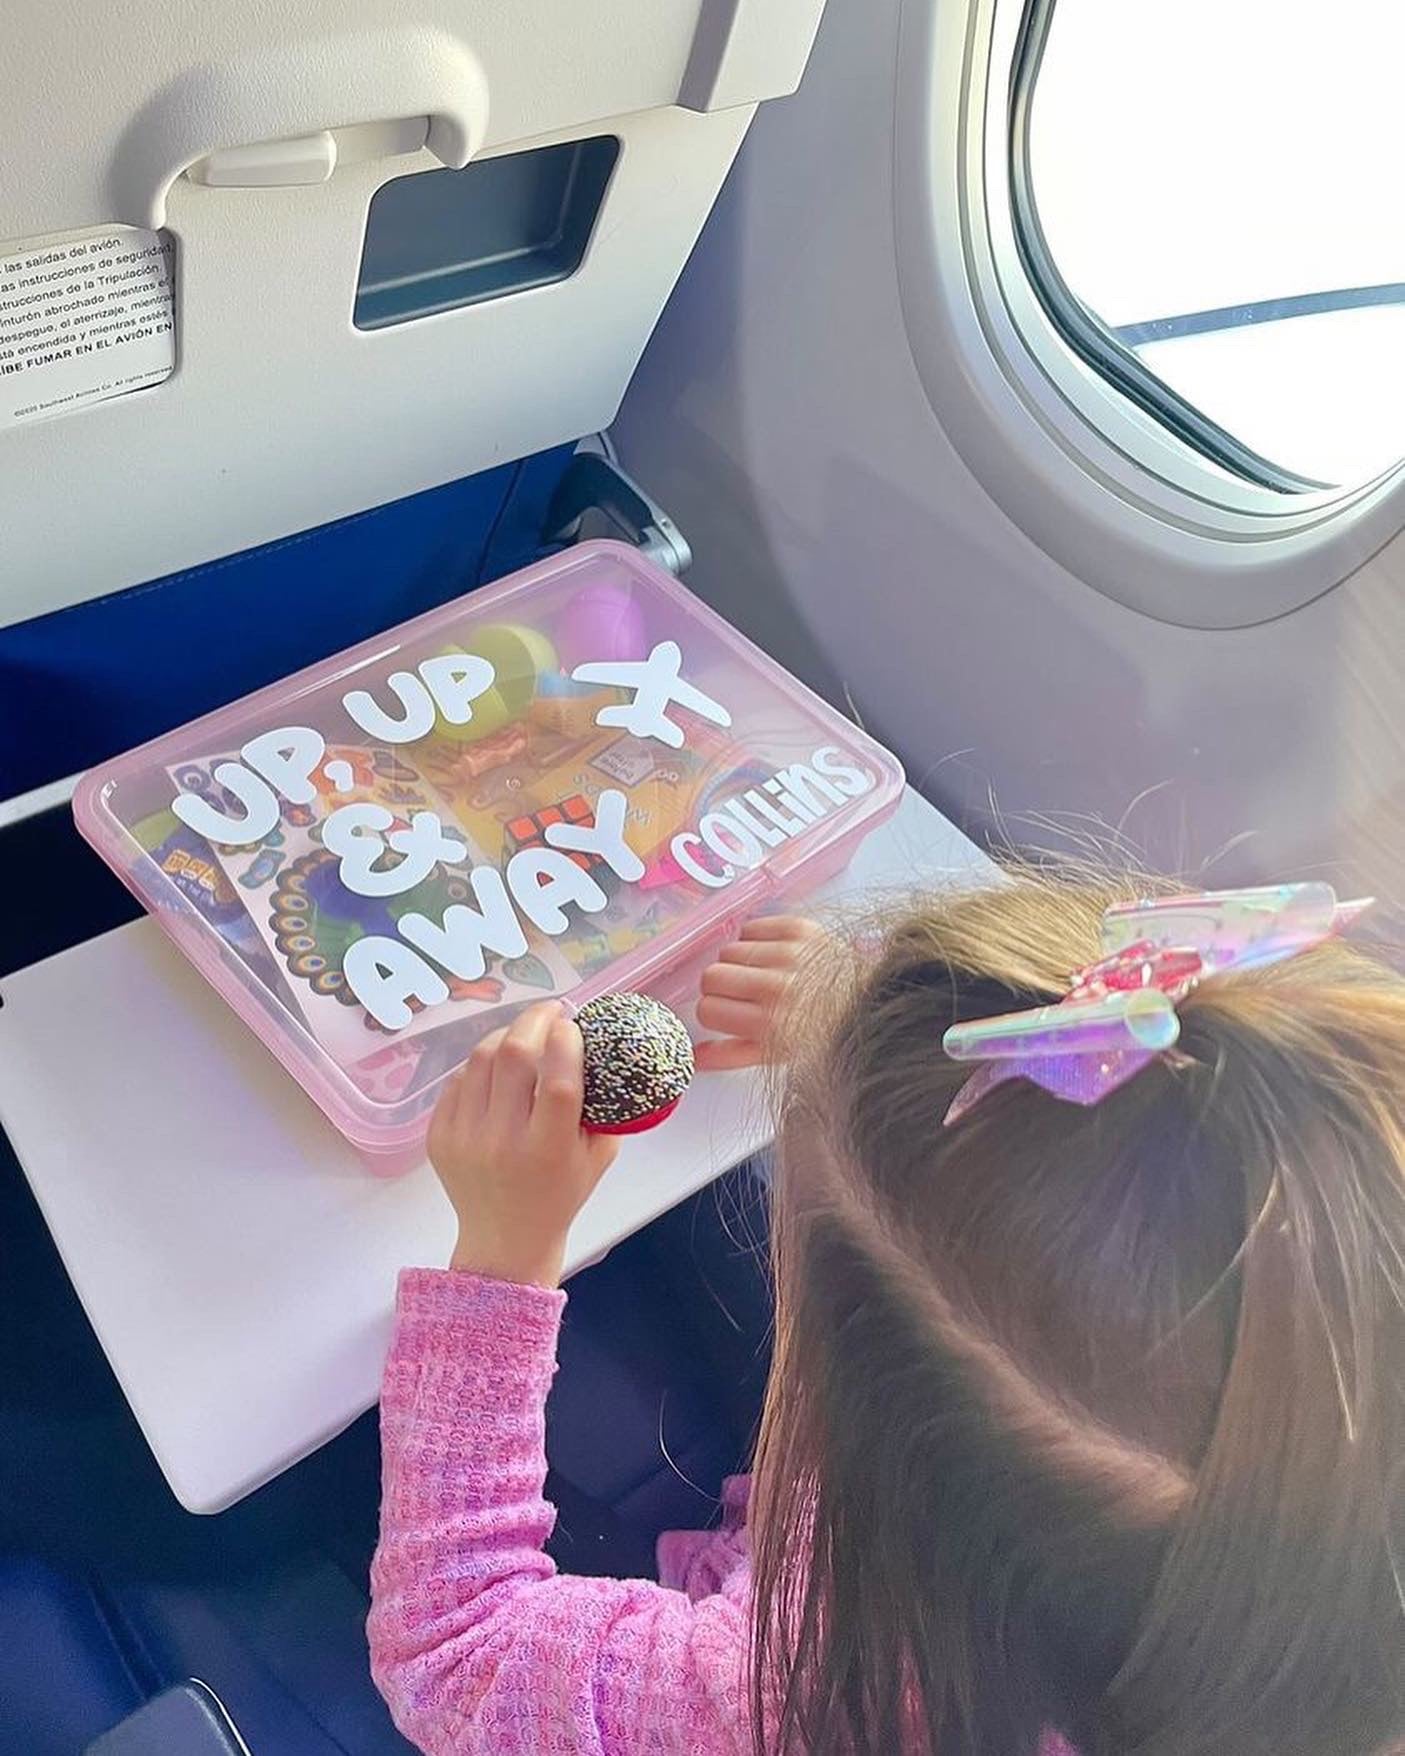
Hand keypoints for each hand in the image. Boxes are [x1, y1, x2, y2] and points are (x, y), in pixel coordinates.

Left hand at [428, 1001, 619, 1287]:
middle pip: (514, 1056)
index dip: (566, 1041)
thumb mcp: (597, 1156)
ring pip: (481, 1059)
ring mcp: (464, 1138)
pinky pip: (458, 1080)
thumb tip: (600, 1049)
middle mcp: (503, 1141)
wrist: (504, 1240)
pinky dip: (480, 1066)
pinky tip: (496, 1068)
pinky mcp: (438, 1136)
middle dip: (534, 1020)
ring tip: (523, 1034)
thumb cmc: (560, 1196)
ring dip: (506, 1036)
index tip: (573, 1023)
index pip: (558, 1080)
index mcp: (548, 1149)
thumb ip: (604, 1107)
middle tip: (550, 1011)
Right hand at [695, 916, 824, 1070]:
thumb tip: (694, 1056)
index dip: (715, 1012)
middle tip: (741, 994)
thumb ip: (730, 1055)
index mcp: (770, 1024)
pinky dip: (755, 941)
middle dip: (720, 987)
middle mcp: (778, 987)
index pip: (707, 1009)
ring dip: (738, 963)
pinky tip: (772, 956)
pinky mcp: (798, 929)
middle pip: (711, 976)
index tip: (727, 1014)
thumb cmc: (821, 1031)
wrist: (868, 999)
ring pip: (728, 951)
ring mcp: (789, 954)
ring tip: (762, 974)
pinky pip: (749, 928)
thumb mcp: (775, 1054)